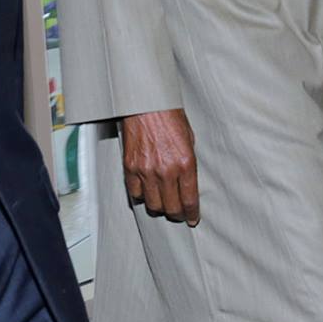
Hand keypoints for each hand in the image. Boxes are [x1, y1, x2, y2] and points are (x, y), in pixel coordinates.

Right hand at [120, 108, 199, 225]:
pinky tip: (146, 191)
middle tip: (178, 213)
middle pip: (171, 207)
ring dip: (159, 207)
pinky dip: (141, 195)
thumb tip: (188, 183)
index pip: (189, 200)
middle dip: (177, 214)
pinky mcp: (130, 167)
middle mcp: (166, 170)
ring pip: (153, 204)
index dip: (191, 213)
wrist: (147, 103)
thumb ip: (188, 163)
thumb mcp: (189, 140)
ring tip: (163, 203)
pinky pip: (135, 193)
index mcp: (185, 163)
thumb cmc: (169, 116)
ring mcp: (146, 170)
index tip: (192, 218)